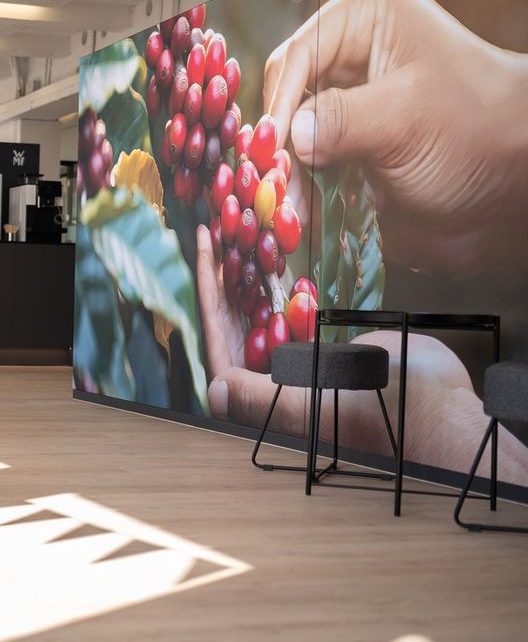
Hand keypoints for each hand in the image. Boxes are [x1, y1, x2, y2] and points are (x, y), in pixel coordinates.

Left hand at [195, 226, 527, 480]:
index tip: (206, 245)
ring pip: (262, 311)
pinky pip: (293, 310)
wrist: (436, 411)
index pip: (219, 338)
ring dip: (250, 272)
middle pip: (235, 320)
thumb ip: (261, 399)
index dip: (210, 290)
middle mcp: (270, 380)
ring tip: (242, 229)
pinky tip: (276, 250)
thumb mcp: (313, 405)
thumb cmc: (376, 416)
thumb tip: (214, 389)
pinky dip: (284, 282)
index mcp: (260, 398)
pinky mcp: (321, 349)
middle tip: (220, 225)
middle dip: (226, 274)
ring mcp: (297, 363)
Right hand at [263, 0, 527, 273]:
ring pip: (286, 131)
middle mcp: (347, 49)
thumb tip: (293, 136)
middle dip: (280, 140)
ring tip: (287, 204)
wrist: (506, 188)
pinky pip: (299, 160)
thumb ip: (343, 121)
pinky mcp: (339, 139)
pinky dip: (296, 185)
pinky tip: (298, 209)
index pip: (297, 54)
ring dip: (285, 170)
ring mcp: (341, 96)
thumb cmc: (476, 131)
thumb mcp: (408, 117)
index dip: (282, 103)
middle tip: (277, 183)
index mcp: (366, 14)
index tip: (275, 150)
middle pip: (284, 93)